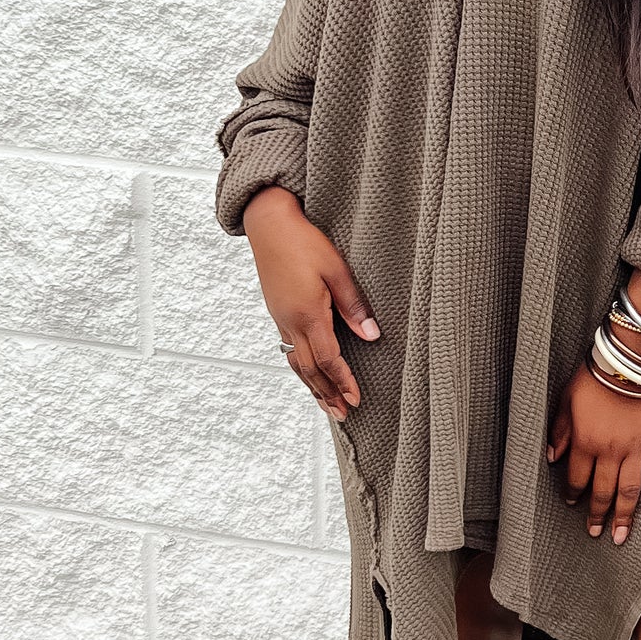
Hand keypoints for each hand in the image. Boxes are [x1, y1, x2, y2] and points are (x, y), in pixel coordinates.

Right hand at [243, 186, 378, 420]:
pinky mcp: (276, 313)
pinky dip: (301, 369)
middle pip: (310, 369)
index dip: (344, 381)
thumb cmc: (305, 242)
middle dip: (327, 394)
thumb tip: (372, 336)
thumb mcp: (337, 270)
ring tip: (327, 406)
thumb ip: (354, 306)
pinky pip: (289, 350)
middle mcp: (290, 322)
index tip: (357, 399)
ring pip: (296, 363)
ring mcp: (280, 319)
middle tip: (343, 415)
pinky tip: (309, 375)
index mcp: (307, 313)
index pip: (329, 358)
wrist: (268, 225)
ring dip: (312, 387)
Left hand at [547, 360, 640, 545]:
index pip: (577, 478)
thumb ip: (560, 431)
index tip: (572, 503)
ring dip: (623, 516)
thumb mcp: (566, 401)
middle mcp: (610, 452)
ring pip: (629, 490)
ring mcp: (636, 449)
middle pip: (602, 491)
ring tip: (620, 536)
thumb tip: (551, 457)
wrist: (629, 360)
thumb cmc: (594, 377)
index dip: (573, 493)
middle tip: (595, 532)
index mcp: (585, 442)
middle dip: (596, 515)